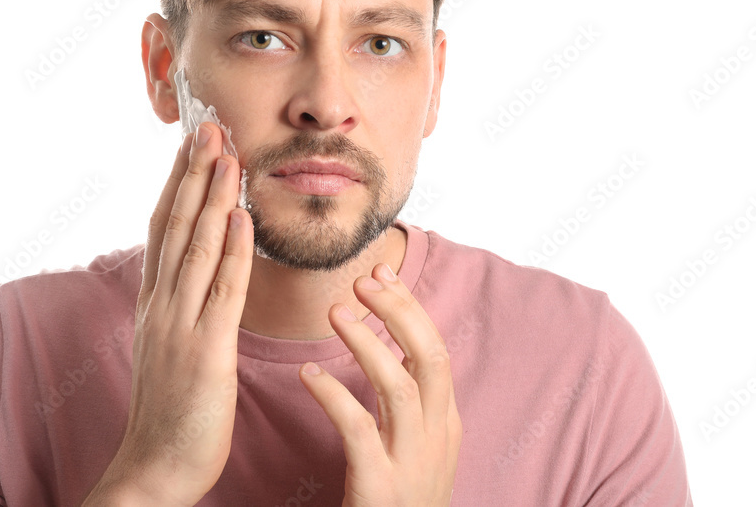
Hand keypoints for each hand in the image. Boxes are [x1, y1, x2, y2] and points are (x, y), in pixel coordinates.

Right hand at [83, 122, 253, 506]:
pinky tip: (242, 217)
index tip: (193, 144)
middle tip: (210, 128)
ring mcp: (180, 325)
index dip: (178, 182)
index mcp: (155, 301)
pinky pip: (223, 291)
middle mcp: (162, 304)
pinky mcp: (206, 351)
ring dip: (213, 198)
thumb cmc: (169, 408)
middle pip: (177, 225)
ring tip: (228, 155)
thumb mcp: (168, 343)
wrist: (154, 468)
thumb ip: (180, 302)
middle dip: (194, 173)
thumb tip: (195, 265)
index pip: (165, 227)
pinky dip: (234, 251)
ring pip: (198, 247)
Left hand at [299, 263, 461, 506]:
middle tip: (363, 280)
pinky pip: (360, 432)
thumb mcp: (411, 444)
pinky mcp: (382, 490)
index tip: (379, 271)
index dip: (409, 307)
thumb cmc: (394, 499)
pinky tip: (309, 375)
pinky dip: (335, 397)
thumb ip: (402, 398)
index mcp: (445, 422)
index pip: (435, 349)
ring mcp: (413, 464)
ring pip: (401, 388)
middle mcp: (438, 438)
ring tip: (336, 313)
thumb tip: (384, 341)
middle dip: (400, 313)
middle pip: (431, 358)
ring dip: (368, 344)